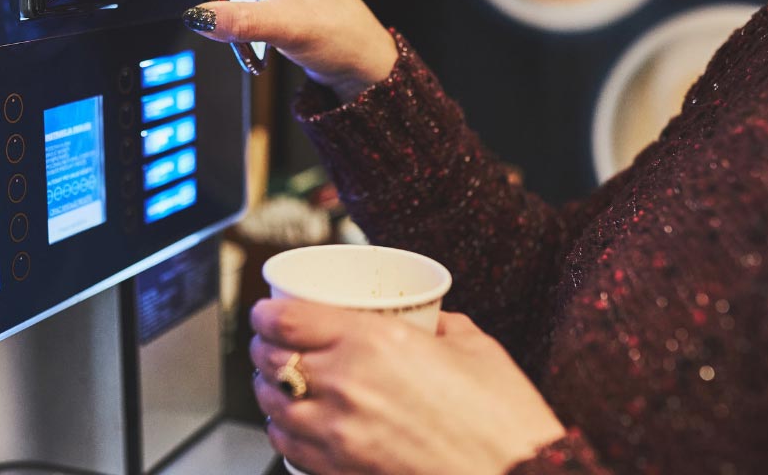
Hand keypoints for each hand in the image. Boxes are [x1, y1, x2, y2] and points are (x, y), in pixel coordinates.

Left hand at [249, 299, 565, 474]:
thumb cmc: (504, 419)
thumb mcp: (475, 348)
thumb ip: (441, 325)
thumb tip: (429, 317)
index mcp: (374, 342)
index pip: (287, 319)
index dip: (266, 311)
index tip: (267, 309)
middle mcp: (346, 385)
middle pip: (271, 359)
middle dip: (262, 346)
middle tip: (271, 341)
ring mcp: (339, 435)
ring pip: (271, 405)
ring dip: (267, 388)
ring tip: (277, 381)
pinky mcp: (341, 472)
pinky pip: (288, 448)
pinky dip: (282, 430)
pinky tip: (293, 423)